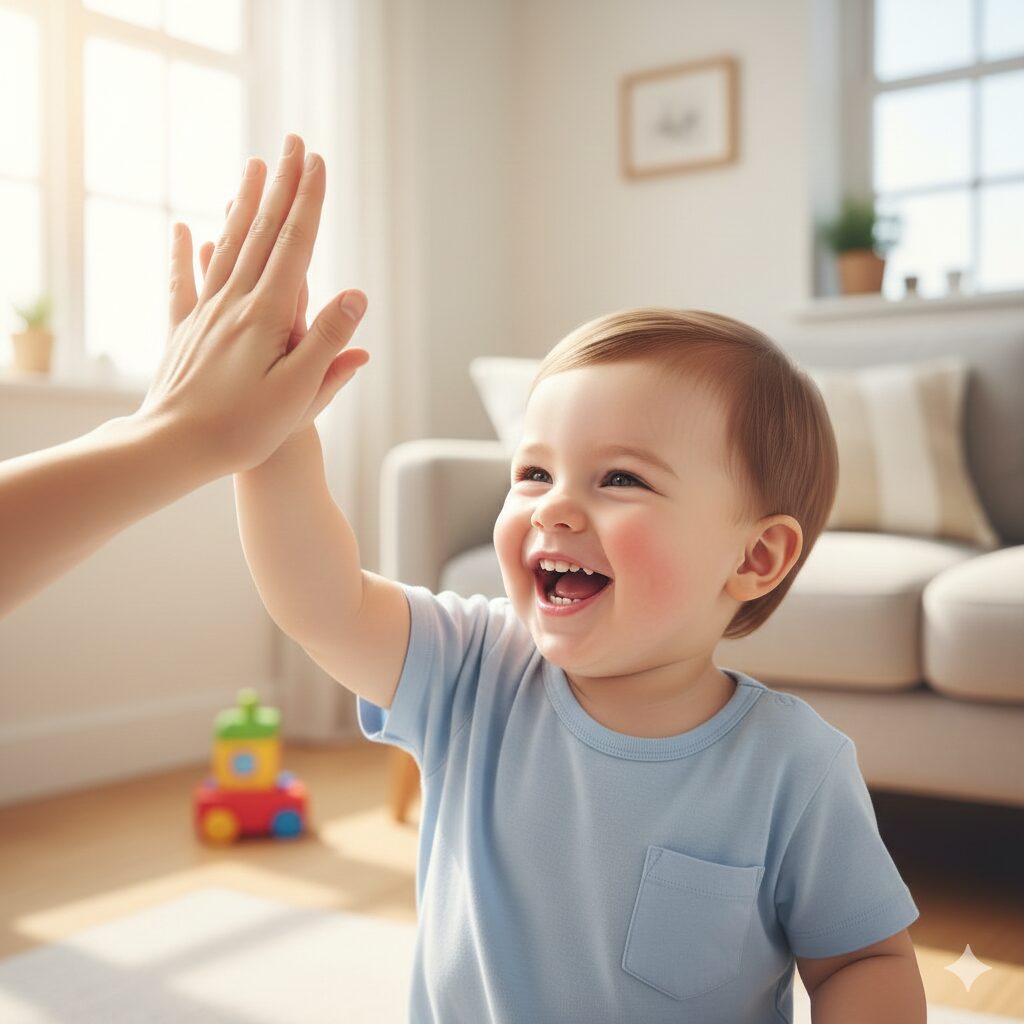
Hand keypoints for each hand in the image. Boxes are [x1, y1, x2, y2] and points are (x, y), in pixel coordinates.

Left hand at [138, 132, 369, 473]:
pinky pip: (183, 282)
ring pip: (228, 246)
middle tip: (293, 143)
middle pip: (262, 233)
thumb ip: (326, 343)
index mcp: (266, 316)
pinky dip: (185, 252)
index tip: (318, 163)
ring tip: (254, 167)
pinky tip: (184, 228)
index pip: (295, 247)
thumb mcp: (297, 394)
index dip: (309, 203)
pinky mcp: (184, 332)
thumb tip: (356, 296)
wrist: (172, 450)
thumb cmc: (242, 430)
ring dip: (244, 203)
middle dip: (282, 186)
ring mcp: (205, 313)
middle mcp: (233, 303)